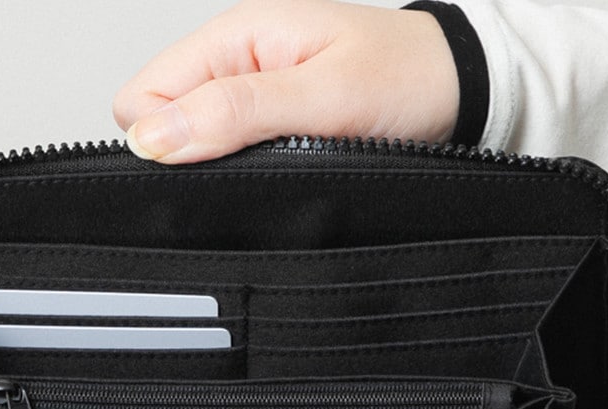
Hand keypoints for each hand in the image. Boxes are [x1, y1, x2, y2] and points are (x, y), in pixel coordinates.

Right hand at [113, 0, 459, 162]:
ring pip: (193, 144)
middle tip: (258, 162)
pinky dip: (247, 174)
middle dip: (192, 156)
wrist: (466, 87)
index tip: (211, 161)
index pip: (140, 97)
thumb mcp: (325, 95)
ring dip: (224, 168)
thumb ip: (238, 112)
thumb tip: (154, 136)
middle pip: (160, 123)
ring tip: (284, 165)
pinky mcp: (271, 125)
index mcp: (234, 36)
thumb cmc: (410, 78)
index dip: (162, 139)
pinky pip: (229, 156)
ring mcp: (251, 95)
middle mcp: (234, 62)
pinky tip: (286, 173)